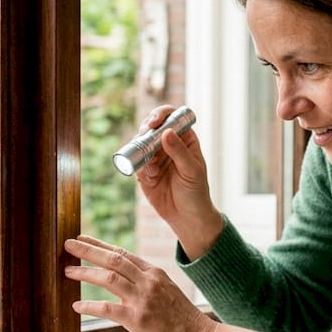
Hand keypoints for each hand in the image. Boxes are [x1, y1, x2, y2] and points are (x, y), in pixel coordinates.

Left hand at [64, 235, 214, 331]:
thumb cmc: (183, 320)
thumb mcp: (166, 292)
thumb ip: (145, 285)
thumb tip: (122, 284)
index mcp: (155, 273)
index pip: (123, 253)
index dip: (100, 245)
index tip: (83, 239)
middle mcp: (148, 281)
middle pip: (114, 258)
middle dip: (88, 250)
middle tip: (68, 244)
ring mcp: (143, 299)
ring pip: (109, 277)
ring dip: (85, 273)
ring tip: (68, 271)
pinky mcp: (138, 319)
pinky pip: (108, 308)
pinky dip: (89, 306)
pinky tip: (76, 307)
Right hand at [132, 105, 222, 257]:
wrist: (186, 217)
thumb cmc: (196, 192)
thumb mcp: (191, 171)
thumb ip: (179, 152)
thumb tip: (166, 132)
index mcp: (184, 139)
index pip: (171, 117)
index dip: (161, 114)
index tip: (154, 122)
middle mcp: (168, 144)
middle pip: (151, 126)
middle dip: (145, 129)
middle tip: (144, 136)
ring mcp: (154, 157)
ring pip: (140, 143)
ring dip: (141, 150)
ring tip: (152, 167)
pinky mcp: (144, 171)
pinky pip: (136, 162)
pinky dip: (140, 167)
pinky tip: (150, 178)